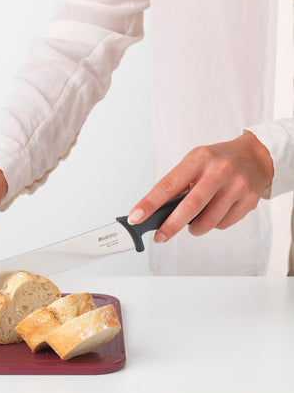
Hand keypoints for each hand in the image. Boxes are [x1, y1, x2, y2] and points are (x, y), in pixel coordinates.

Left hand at [128, 131, 273, 241]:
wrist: (257, 156)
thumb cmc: (217, 161)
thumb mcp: (195, 162)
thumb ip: (177, 184)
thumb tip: (154, 212)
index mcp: (198, 159)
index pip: (168, 185)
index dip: (149, 204)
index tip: (136, 217)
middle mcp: (219, 170)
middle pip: (190, 206)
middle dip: (170, 226)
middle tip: (160, 237)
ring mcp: (236, 185)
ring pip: (209, 220)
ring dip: (194, 229)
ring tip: (191, 225)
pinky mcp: (250, 199)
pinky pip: (224, 223)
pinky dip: (214, 225)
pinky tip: (215, 214)